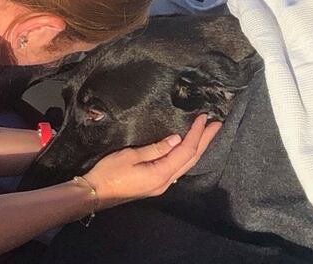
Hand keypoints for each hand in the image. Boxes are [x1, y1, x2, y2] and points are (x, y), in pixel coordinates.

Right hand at [83, 115, 220, 209]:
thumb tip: (176, 139)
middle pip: (191, 159)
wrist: (95, 193)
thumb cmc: (109, 173)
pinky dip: (186, 156)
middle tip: (217, 125)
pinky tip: (188, 150)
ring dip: (198, 148)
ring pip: (186, 165)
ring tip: (207, 135)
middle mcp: (166, 181)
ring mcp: (161, 184)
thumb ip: (155, 148)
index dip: (196, 134)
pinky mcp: (155, 184)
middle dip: (205, 141)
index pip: (185, 151)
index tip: (204, 118)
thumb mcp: (130, 156)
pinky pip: (177, 168)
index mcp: (161, 173)